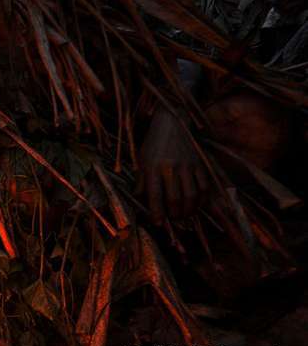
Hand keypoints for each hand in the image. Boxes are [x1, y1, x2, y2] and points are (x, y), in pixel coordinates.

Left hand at [137, 109, 209, 224]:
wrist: (172, 122)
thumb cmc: (153, 143)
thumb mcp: (141, 160)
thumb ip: (141, 182)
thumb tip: (140, 202)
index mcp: (152, 166)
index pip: (154, 195)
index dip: (156, 213)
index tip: (157, 223)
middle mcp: (170, 167)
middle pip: (176, 199)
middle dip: (174, 214)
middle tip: (172, 219)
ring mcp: (187, 165)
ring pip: (192, 196)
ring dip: (189, 211)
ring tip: (184, 215)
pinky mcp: (200, 163)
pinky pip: (204, 187)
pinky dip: (202, 200)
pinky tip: (197, 205)